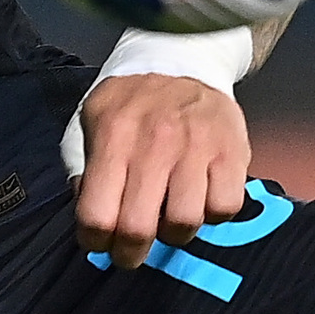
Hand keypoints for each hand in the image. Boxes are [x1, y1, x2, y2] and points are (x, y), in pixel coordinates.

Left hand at [72, 73, 251, 270]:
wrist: (183, 59)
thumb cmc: (130, 102)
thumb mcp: (90, 121)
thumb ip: (82, 167)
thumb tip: (90, 215)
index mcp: (113, 137)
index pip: (96, 214)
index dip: (94, 242)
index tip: (98, 243)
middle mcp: (154, 143)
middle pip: (139, 228)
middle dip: (129, 253)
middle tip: (130, 252)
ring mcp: (197, 148)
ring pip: (185, 223)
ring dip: (173, 233)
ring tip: (168, 219)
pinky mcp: (232, 151)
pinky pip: (224, 207)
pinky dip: (212, 214)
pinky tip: (201, 199)